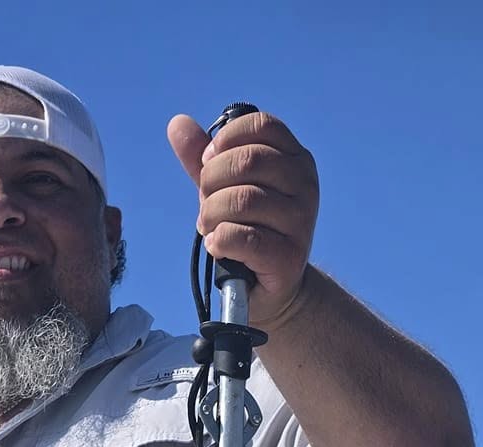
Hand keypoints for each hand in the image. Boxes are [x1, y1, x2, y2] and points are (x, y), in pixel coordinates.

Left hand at [167, 110, 318, 334]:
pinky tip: (216, 245)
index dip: (225, 140)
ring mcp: (300, 221)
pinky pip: (244, 238)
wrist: (272, 288)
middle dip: (211, 181)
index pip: (261, 125)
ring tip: (209, 228)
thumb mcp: (226, 189)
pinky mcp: (289, 257)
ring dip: (211, 214)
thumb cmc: (249, 229)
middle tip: (205, 203)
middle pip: (247, 160)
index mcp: (295, 158)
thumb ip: (204, 159)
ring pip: (243, 199)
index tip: (208, 163)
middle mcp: (305, 185)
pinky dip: (219, 240)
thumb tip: (177, 123)